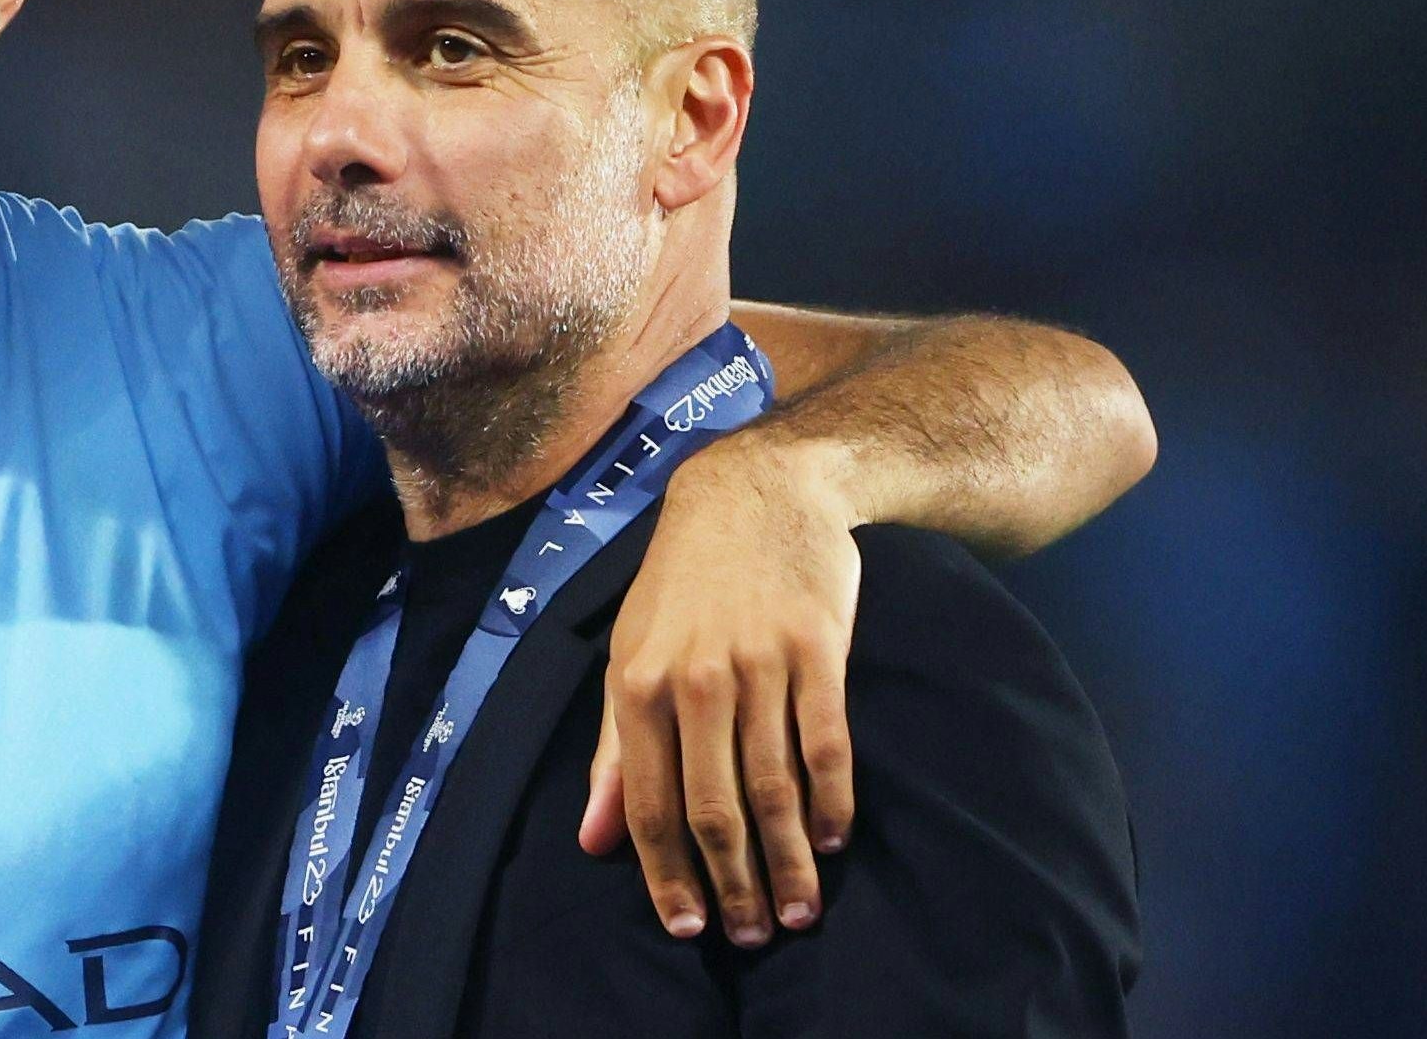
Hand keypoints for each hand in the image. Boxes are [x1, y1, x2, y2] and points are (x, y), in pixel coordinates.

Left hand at [578, 437, 862, 946]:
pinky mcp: (817, 649)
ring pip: (773, 785)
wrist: (756, 491)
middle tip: (752, 935)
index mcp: (639, 685)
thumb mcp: (630, 653)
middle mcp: (695, 680)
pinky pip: (827, 742)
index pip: (649, 802)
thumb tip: (594, 840)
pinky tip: (831, 840)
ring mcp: (758, 664)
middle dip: (732, 882)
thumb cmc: (683, 582)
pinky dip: (832, 799)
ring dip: (787, 859)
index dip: (666, 872)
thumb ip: (614, 750)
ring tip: (798, 911)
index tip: (686, 927)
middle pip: (713, 807)